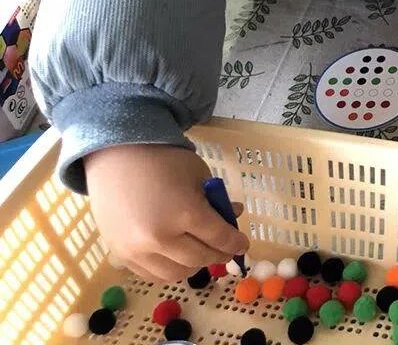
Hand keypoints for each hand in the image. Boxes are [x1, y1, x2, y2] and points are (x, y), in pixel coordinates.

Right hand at [85, 144, 249, 281]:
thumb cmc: (164, 160)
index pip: (219, 238)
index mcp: (185, 212)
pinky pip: (152, 275)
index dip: (235, 243)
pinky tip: (178, 257)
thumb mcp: (199, 175)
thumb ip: (217, 200)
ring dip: (194, 265)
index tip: (243, 245)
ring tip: (201, 253)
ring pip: (176, 274)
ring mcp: (138, 250)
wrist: (118, 157)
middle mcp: (161, 237)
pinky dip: (170, 269)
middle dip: (219, 255)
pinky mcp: (122, 255)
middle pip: (200, 258)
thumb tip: (232, 216)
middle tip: (225, 250)